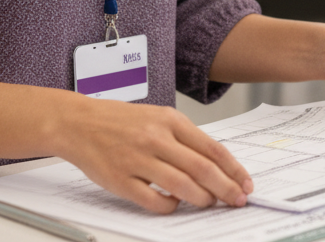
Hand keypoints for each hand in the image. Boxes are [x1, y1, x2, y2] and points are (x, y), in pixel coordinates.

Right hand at [54, 96, 252, 213]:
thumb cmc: (120, 121)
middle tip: (238, 200)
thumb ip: (184, 138)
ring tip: (209, 203)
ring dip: (202, 199)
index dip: (234, 169)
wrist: (78, 122)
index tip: (245, 183)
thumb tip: (216, 164)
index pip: (213, 148)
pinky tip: (173, 204)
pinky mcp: (121, 180)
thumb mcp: (157, 117)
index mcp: (170, 120)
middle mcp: (156, 138)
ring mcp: (138, 160)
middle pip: (203, 169)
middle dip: (227, 188)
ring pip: (183, 186)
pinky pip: (154, 201)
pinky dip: (170, 206)